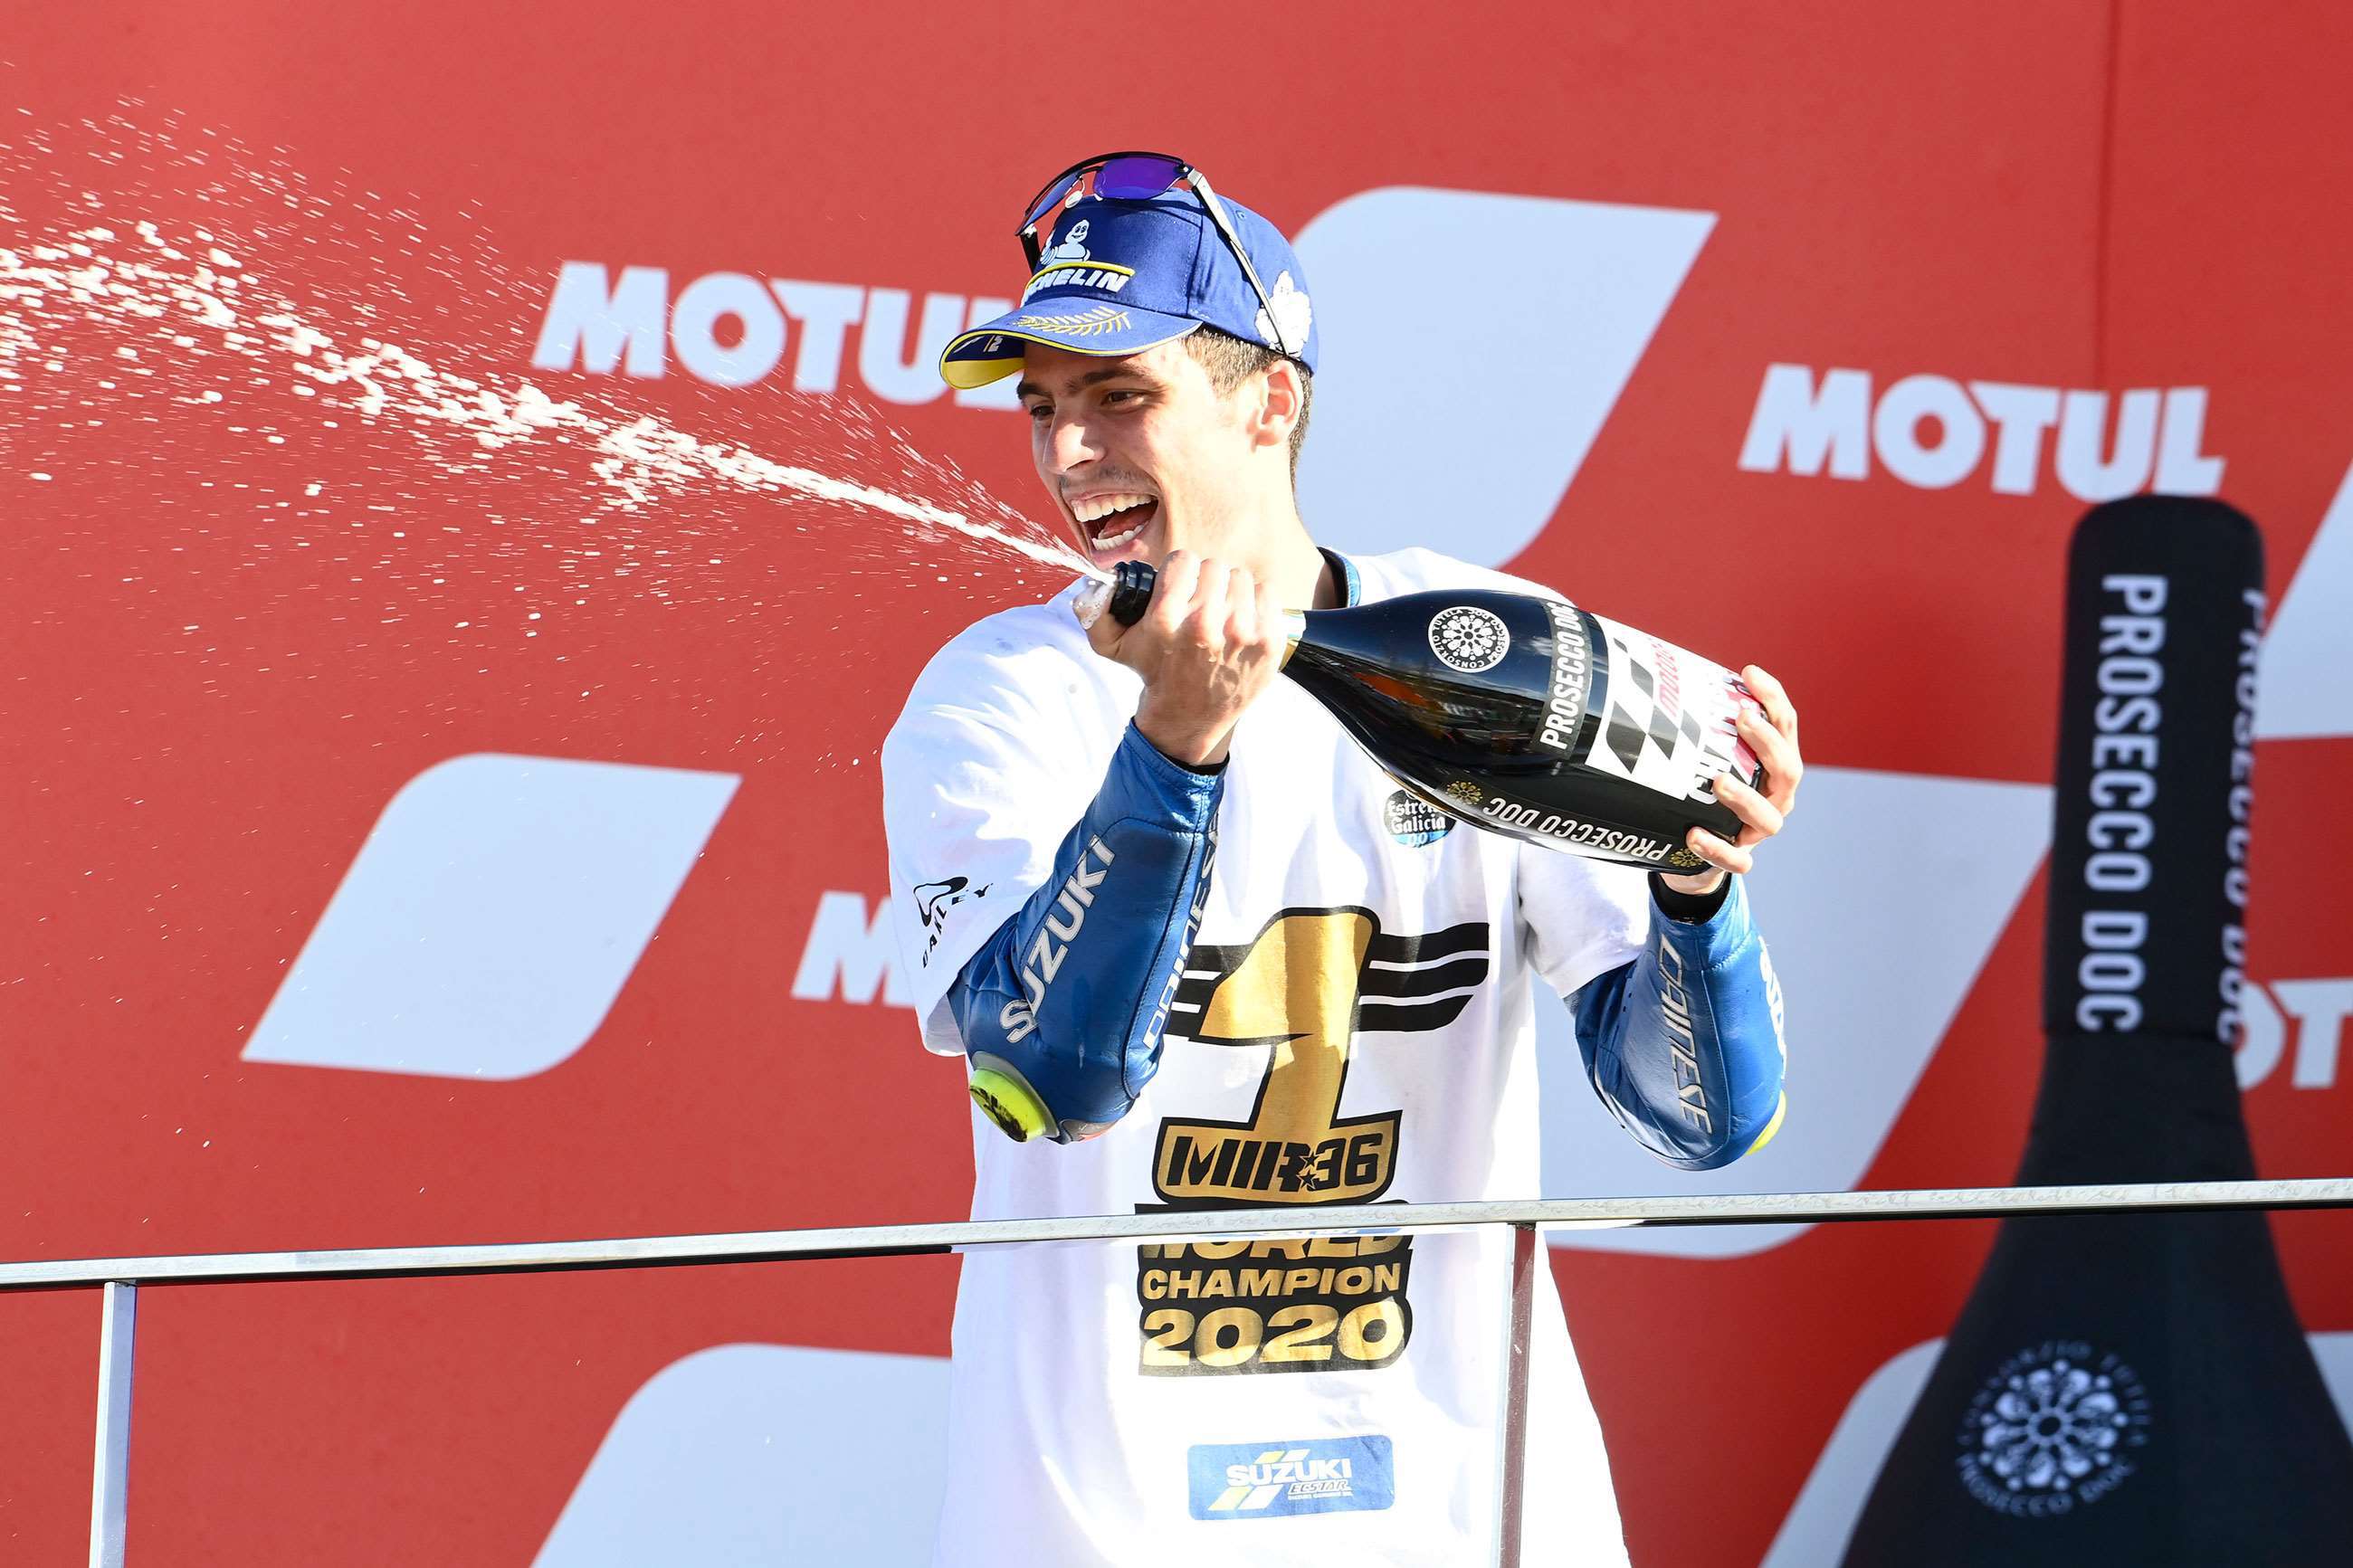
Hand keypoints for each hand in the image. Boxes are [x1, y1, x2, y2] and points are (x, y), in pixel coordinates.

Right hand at [1081, 550, 1286, 767]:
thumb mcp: (1114, 646)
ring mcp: (1241, 633)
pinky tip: (1241, 621)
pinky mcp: (1268, 641)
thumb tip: (1094, 583)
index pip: (1183, 559)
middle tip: (1200, 602)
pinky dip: (1256, 603)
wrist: (1190, 716)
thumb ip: (1095, 611)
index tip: (1179, 587)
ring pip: (1240, 577)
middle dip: (1204, 581)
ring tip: (1221, 613)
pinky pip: (1267, 592)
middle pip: (1213, 565)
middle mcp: (1205, 624)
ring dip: (1230, 591)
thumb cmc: (1155, 672)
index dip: (1180, 571)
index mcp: (1167, 618)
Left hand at [1660, 665, 1802, 893]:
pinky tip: (1692, 834)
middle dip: (1767, 742)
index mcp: (1775, 764)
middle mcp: (1777, 796)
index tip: (1748, 672)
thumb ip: (1702, 725)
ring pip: (1768, 818)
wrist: (1693, 849)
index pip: (1786, 726)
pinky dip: (1717, 848)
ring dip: (1745, 797)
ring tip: (1718, 781)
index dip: (1773, 698)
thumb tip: (1663, 676)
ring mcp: (1759, 830)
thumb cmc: (1703, 788)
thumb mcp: (1708, 754)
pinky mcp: (1738, 859)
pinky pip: (1736, 860)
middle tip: (1742, 717)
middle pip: (1789, 769)